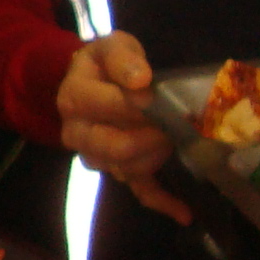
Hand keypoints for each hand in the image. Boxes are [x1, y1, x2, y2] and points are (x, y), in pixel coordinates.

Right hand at [56, 30, 190, 223]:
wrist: (85, 83)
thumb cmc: (103, 65)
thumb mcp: (109, 46)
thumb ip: (122, 57)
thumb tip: (140, 79)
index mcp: (74, 99)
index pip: (108, 106)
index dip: (139, 103)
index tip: (159, 96)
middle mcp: (77, 133)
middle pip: (117, 148)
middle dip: (153, 136)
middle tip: (176, 121)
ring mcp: (94, 156)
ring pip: (128, 169)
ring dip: (158, 156)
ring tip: (178, 137)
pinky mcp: (113, 170)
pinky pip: (136, 191)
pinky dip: (161, 202)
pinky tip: (184, 213)